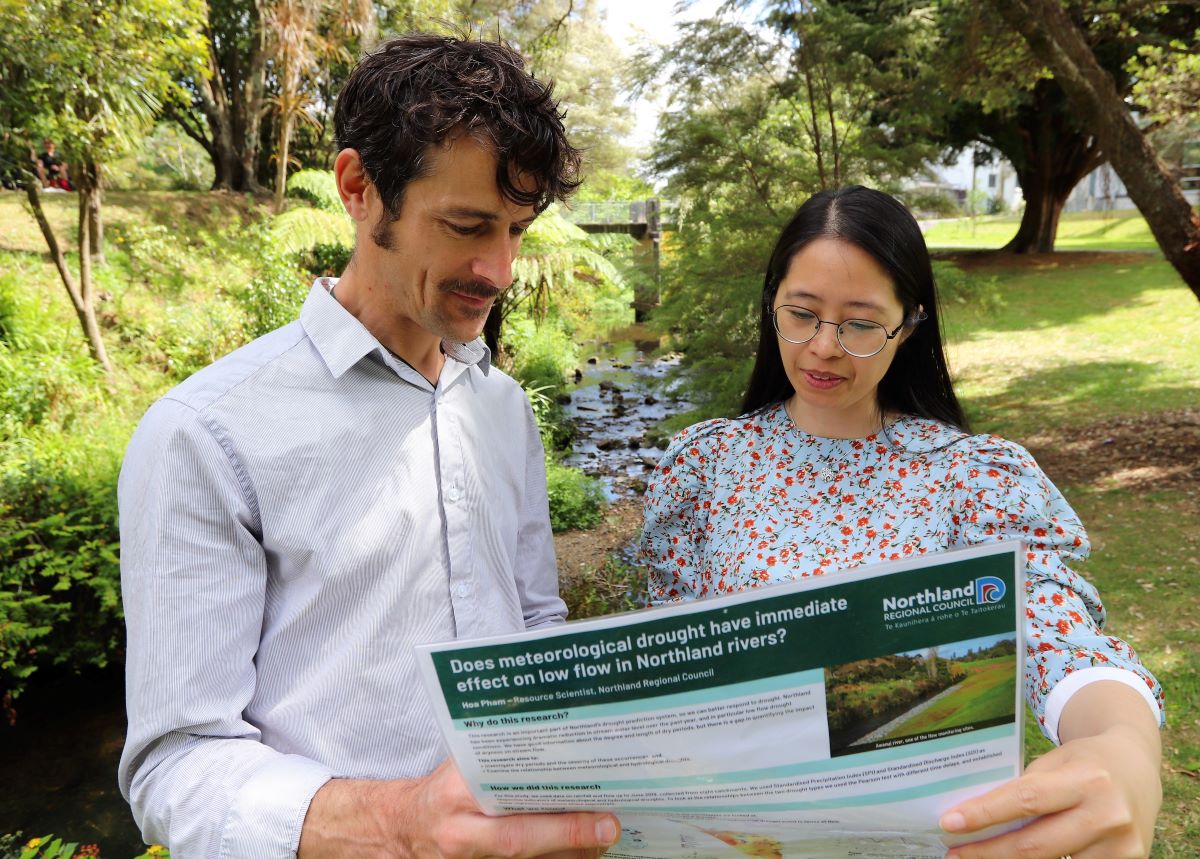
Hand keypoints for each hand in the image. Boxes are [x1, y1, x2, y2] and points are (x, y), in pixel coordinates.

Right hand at [298, 759, 620, 857]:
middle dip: (568, 837)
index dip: (557, 816)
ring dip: (567, 856)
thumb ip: (501, 761)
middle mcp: (458, 833)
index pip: (509, 803)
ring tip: (602, 840)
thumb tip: (565, 748)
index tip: (598, 808)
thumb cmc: (442, 789)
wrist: (398, 828)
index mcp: (456, 793)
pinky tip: (578, 852)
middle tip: (609, 828)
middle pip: (518, 842)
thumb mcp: (463, 766)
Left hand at [940, 681, 1160, 858]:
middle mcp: (1107, 815)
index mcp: (1087, 779)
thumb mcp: (1056, 763)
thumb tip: (977, 819)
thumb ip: (1025, 790)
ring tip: (980, 857)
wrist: (1138, 767)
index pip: (1025, 800)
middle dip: (987, 852)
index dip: (984, 814)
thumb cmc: (1086, 762)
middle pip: (1034, 845)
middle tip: (954, 854)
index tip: (949, 823)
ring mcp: (1121, 846)